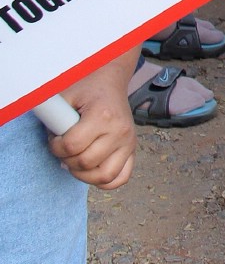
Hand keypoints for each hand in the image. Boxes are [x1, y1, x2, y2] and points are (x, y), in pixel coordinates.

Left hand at [49, 55, 137, 188]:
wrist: (110, 82)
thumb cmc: (86, 89)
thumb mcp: (66, 96)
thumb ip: (54, 117)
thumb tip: (51, 140)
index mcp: (103, 115)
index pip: (73, 146)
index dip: (55, 147)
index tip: (53, 139)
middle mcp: (119, 131)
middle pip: (86, 163)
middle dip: (66, 160)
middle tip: (62, 149)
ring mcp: (129, 142)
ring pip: (104, 176)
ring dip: (83, 175)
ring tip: (74, 163)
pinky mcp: (132, 150)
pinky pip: (121, 178)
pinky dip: (104, 181)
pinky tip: (91, 171)